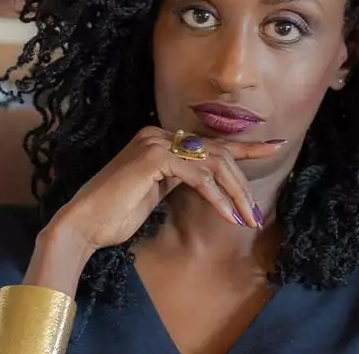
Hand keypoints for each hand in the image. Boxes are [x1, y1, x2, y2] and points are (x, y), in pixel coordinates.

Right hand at [49, 126, 282, 252]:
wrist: (85, 224)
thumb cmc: (118, 213)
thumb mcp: (158, 191)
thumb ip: (181, 178)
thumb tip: (211, 182)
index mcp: (160, 138)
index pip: (210, 143)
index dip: (245, 147)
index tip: (273, 147)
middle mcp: (159, 134)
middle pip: (217, 153)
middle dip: (242, 182)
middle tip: (256, 210)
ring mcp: (156, 143)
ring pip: (213, 163)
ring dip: (234, 193)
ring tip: (247, 217)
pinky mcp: (154, 158)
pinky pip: (199, 176)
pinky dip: (217, 197)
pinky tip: (227, 215)